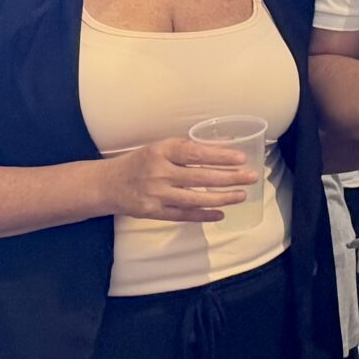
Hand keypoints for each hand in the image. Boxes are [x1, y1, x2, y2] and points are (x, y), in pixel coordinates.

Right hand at [104, 138, 257, 223]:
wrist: (107, 184)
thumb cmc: (140, 162)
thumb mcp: (160, 147)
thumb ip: (189, 147)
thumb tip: (227, 143)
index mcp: (160, 151)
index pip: (194, 153)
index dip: (219, 156)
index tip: (240, 158)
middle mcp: (158, 172)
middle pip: (199, 176)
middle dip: (229, 178)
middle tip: (251, 177)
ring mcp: (156, 194)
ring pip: (195, 198)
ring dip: (221, 198)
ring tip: (241, 195)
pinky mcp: (153, 212)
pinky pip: (183, 215)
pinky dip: (203, 215)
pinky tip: (221, 214)